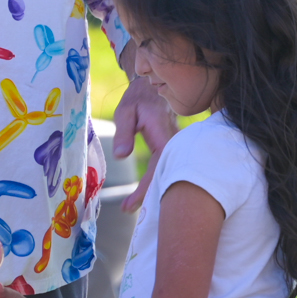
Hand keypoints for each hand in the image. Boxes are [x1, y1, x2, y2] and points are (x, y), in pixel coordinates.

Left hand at [112, 52, 178, 211]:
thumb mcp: (126, 111)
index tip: (129, 204)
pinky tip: (144, 192)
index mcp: (162, 134)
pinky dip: (157, 181)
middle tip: (127, 209)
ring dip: (153, 190)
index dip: (146, 188)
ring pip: (168, 173)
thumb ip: (124, 131)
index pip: (157, 166)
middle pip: (166, 174)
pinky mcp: (172, 150)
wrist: (153, 88)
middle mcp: (173, 143)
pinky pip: (167, 168)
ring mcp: (175, 147)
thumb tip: (121, 155)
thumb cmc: (138, 99)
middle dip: (149, 195)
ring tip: (131, 206)